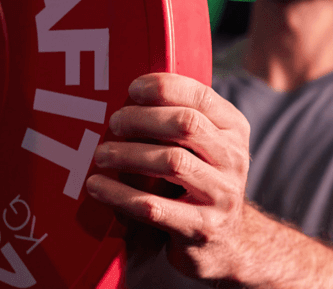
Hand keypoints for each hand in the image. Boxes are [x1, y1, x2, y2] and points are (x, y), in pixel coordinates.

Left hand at [85, 73, 251, 280]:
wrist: (226, 244)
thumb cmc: (200, 184)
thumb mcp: (204, 148)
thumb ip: (180, 122)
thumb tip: (128, 97)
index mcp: (233, 131)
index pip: (200, 96)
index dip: (163, 87)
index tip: (132, 89)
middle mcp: (234, 159)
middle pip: (186, 124)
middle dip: (142, 119)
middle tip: (113, 123)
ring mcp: (222, 196)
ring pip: (171, 162)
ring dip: (128, 155)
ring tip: (101, 155)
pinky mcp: (201, 229)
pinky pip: (153, 207)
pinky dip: (119, 194)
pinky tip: (97, 186)